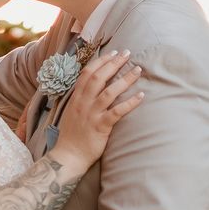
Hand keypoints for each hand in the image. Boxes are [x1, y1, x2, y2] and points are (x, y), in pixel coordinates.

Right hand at [53, 49, 144, 169]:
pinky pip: (117, 112)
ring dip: (125, 79)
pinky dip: (130, 103)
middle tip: (128, 54)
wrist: (68, 156)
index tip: (114, 53)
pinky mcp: (100, 127)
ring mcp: (91, 114)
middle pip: (99, 78)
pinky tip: (140, 96)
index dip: (101, 61)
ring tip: (137, 70)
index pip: (88, 73)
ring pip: (109, 92)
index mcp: (76, 98)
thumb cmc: (72, 135)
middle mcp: (83, 103)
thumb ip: (81, 98)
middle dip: (114, 64)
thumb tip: (93, 87)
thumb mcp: (72, 112)